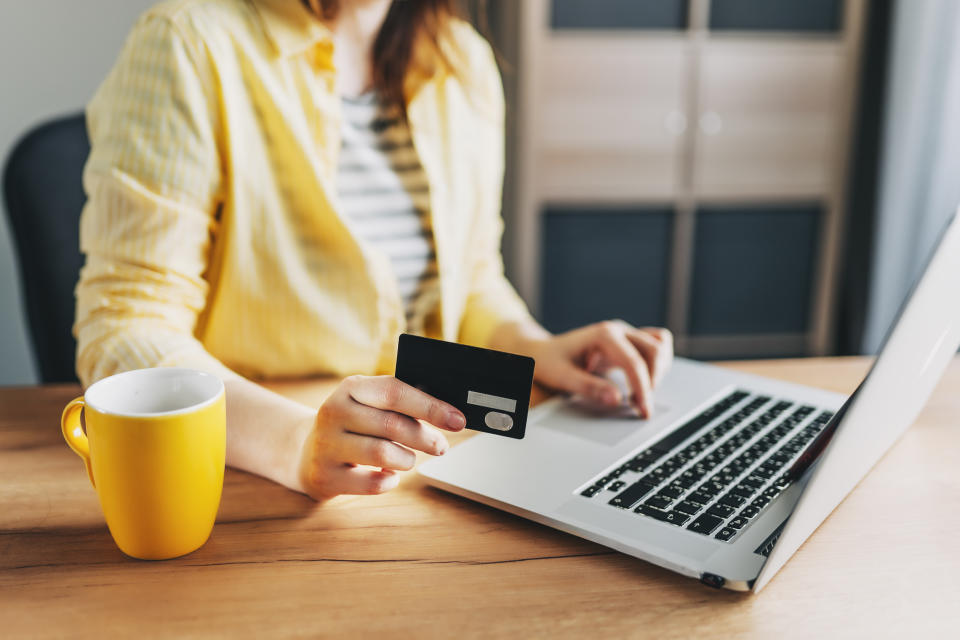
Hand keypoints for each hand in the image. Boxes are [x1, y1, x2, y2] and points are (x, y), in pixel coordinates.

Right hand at [298, 375, 465, 500]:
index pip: (396, 392)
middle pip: (393, 425)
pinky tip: (388, 475)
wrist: (306, 453)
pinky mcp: (325, 475)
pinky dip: (390, 481)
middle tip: (441, 446)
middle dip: (426, 437)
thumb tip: (448, 415)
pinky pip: (372, 483)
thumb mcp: (369, 405)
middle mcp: (334, 412)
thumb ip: (402, 405)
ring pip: (383, 454)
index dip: (431, 407)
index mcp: (351, 388)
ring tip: (408, 459)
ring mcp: (326, 445)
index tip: (458, 420)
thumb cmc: (354, 426)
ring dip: (407, 459)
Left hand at [519, 321, 672, 418]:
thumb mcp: (563, 377)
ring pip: (660, 345)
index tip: (643, 411)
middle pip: (655, 350)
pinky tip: (642, 380)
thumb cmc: (549, 362)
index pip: (634, 362)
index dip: (642, 389)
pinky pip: (656, 345)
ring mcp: (625, 333)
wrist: (542, 352)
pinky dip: (657, 363)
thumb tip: (616, 400)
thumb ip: (589, 388)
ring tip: (640, 392)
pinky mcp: (628, 341)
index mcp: (603, 334)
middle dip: (652, 381)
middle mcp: (618, 330)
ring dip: (658, 370)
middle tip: (640, 406)